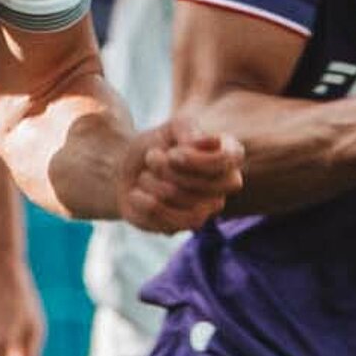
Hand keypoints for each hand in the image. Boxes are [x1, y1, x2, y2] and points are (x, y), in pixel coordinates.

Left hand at [118, 117, 243, 233]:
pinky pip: (169, 221)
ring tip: (143, 176)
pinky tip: (137, 194)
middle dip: (166, 168)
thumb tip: (204, 144)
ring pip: (182, 200)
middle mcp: (224, 185)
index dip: (198, 159)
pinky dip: (146, 204)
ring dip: (153, 183)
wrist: (126, 170)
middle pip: (202, 183)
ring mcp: (207, 209)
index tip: (173, 153)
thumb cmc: (155, 146)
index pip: (228, 160)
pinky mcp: (184, 227)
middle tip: (151, 157)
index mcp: (228, 156)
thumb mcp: (170, 128)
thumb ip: (189, 129)